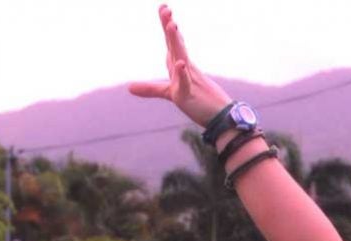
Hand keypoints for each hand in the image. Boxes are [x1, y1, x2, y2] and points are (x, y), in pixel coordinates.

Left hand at [129, 5, 231, 126]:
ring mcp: (189, 81)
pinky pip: (185, 83)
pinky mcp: (189, 95)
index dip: (167, 26)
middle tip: (165, 8)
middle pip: (175, 45)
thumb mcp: (170, 95)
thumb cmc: (199, 104)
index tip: (163, 8)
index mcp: (180, 66)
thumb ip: (151, 89)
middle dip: (169, 27)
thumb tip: (129, 87)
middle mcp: (185, 70)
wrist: (221, 119)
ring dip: (176, 42)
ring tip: (172, 25)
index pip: (172, 43)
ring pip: (181, 58)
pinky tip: (180, 63)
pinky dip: (182, 73)